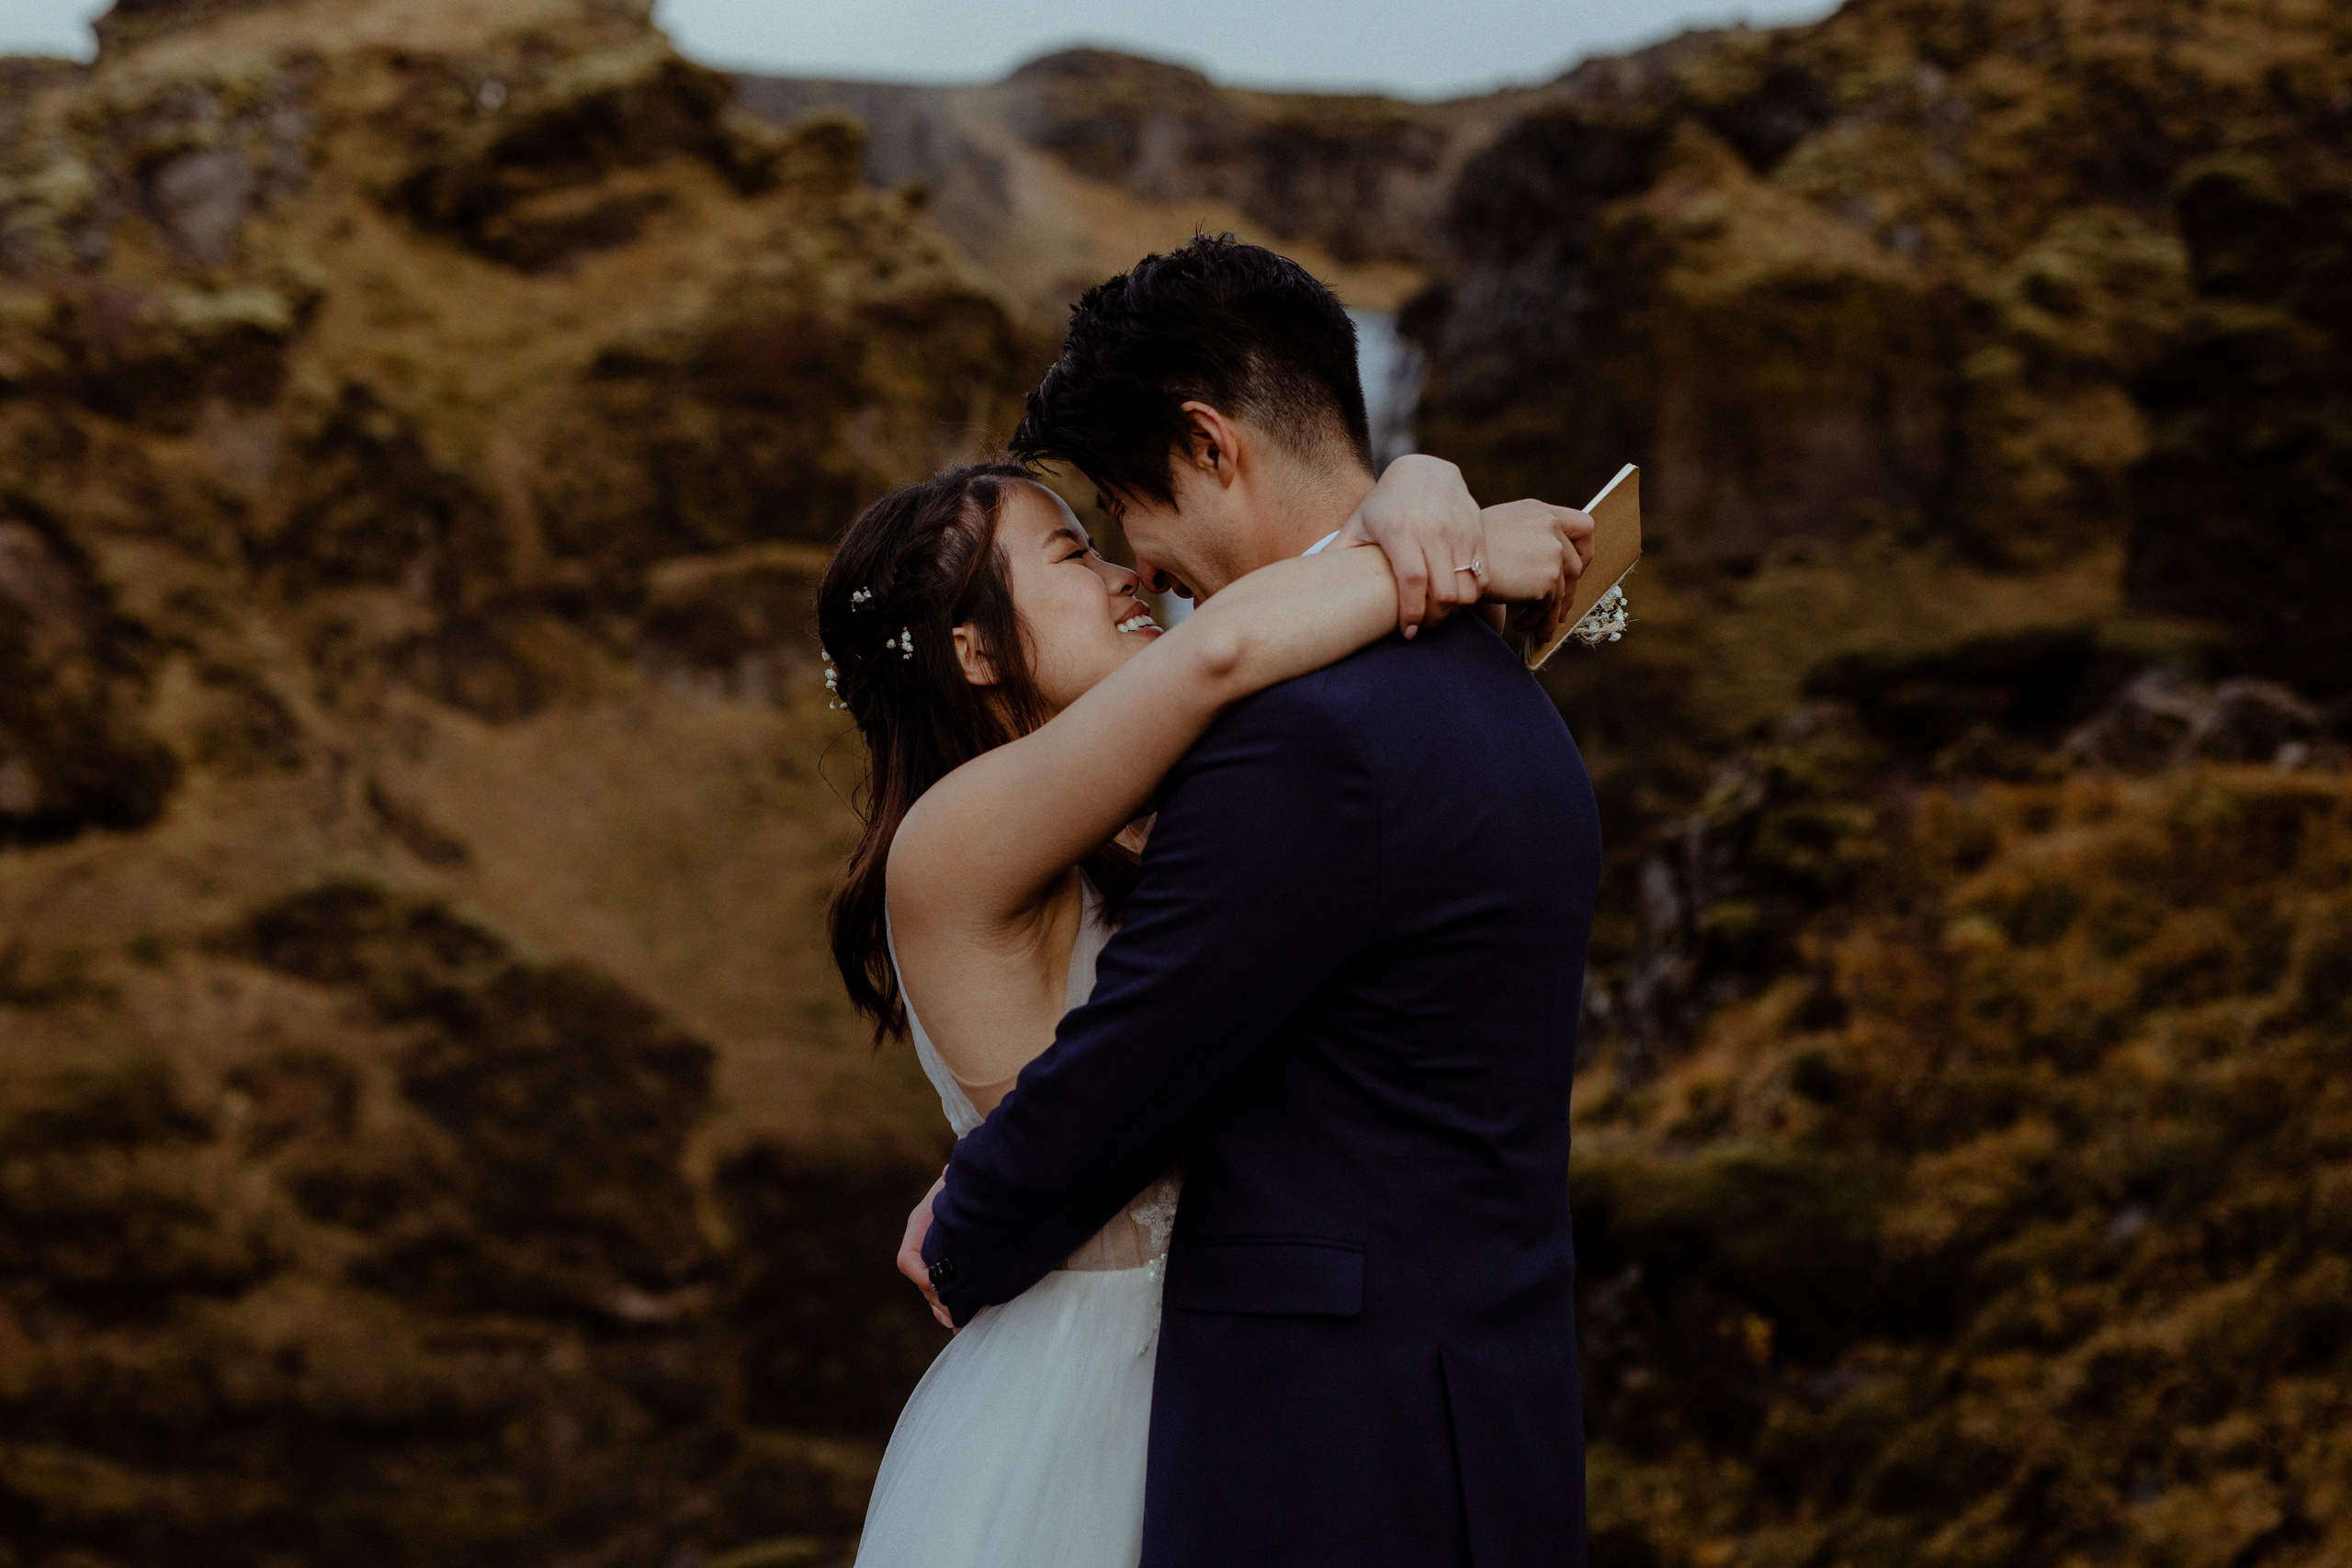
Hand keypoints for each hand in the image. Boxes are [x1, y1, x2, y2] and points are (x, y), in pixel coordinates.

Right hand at [896, 1169, 954, 1330]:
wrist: (978, 1181)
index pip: (908, 1260)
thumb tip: (949, 1173)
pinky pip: (946, 1290)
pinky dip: (953, 1306)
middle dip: (937, 1300)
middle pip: (922, 1282)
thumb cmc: (965, 1179)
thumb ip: (952, 1180)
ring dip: (944, 1309)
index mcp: (920, 1225)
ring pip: (933, 1291)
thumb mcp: (958, 1180)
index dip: (919, 1276)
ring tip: (958, 1323)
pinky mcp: (952, 1263)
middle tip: (955, 1314)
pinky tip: (964, 1320)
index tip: (937, 1285)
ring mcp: (937, 1255)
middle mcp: (924, 1244)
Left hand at [1335, 455, 1485, 639]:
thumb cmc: (1385, 504)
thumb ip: (1337, 551)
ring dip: (1454, 609)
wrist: (1425, 470)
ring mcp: (1458, 529)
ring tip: (1438, 612)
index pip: (1412, 581)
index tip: (1408, 633)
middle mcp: (1432, 529)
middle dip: (1434, 619)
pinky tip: (1455, 595)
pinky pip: (1482, 575)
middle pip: (1443, 592)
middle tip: (1423, 626)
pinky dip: (1472, 592)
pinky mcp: (1477, 530)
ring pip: (1466, 587)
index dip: (1411, 613)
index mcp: (1400, 530)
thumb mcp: (1359, 524)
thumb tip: (1304, 577)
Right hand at [1477, 499, 1592, 650]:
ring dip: (1550, 613)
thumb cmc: (1462, 548)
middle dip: (1569, 591)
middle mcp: (1550, 525)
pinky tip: (1519, 624)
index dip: (1584, 551)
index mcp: (1539, 511)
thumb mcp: (1499, 529)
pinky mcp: (1546, 578)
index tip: (1574, 569)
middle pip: (1576, 564)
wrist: (1449, 560)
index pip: (1584, 526)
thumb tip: (1546, 565)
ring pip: (1563, 590)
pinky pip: (1549, 606)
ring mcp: (1551, 551)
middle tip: (1558, 609)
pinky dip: (1537, 620)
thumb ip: (1527, 537)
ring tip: (1536, 627)